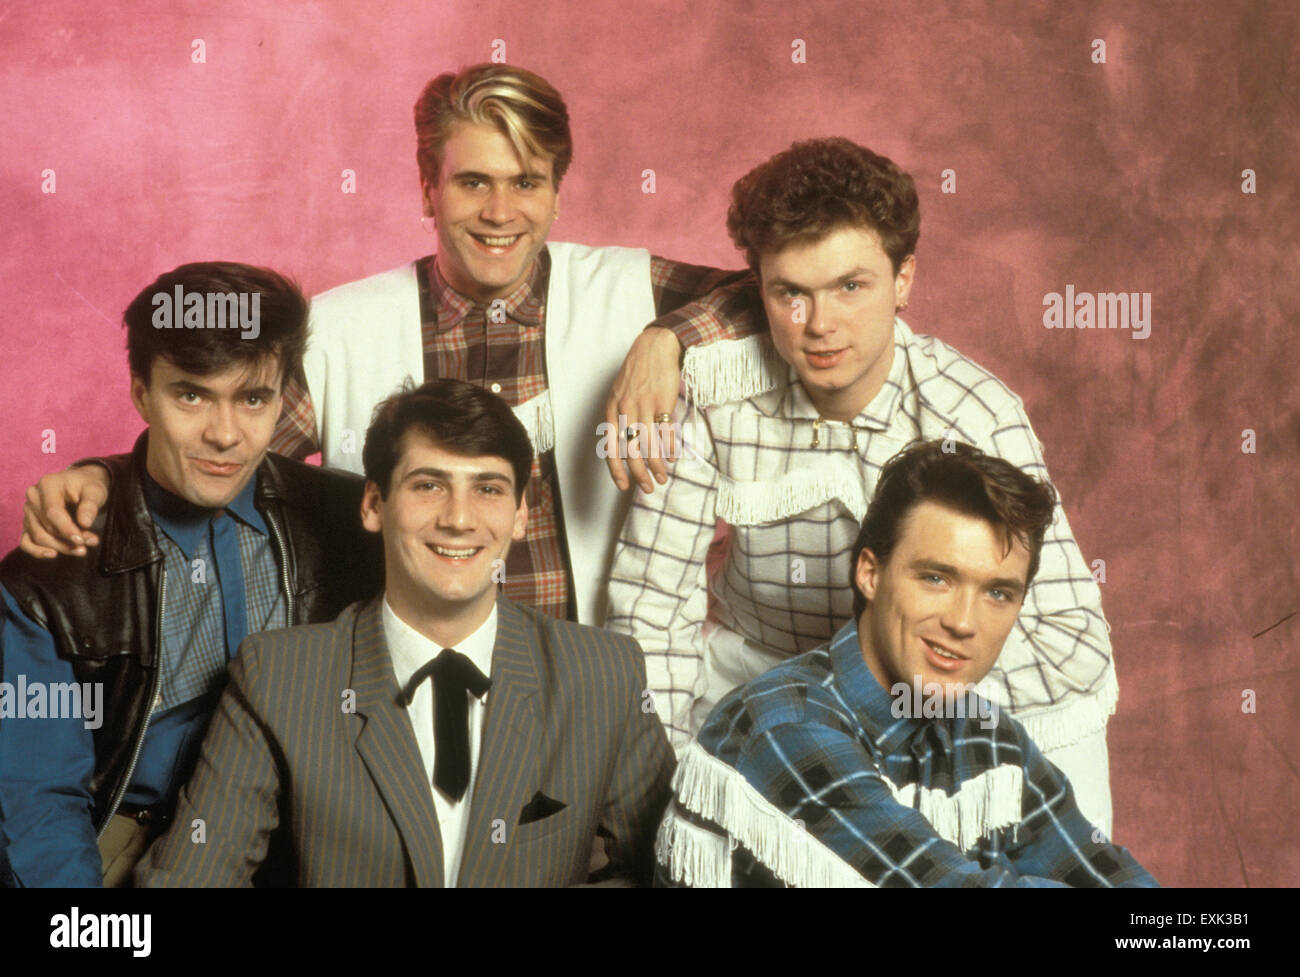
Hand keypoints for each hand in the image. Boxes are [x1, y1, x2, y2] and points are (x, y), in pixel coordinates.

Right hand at [20, 465, 109, 557]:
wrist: (81, 483)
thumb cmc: (88, 486)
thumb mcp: (95, 491)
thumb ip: (90, 505)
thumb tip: (85, 523)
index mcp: (47, 485)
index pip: (53, 512)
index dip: (67, 529)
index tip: (82, 540)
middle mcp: (33, 497)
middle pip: (47, 527)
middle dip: (68, 540)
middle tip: (90, 543)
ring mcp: (28, 511)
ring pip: (38, 536)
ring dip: (60, 547)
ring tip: (81, 550)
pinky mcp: (28, 523)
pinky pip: (26, 541)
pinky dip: (37, 551)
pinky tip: (53, 554)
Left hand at [604, 327, 681, 493]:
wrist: (653, 347)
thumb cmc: (636, 372)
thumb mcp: (619, 394)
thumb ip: (619, 418)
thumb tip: (627, 445)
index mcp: (612, 410)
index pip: (611, 447)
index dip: (617, 469)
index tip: (623, 486)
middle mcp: (626, 410)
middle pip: (632, 451)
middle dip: (639, 474)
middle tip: (648, 488)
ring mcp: (645, 406)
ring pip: (650, 445)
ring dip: (657, 466)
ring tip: (662, 478)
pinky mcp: (663, 401)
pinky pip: (666, 432)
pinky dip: (670, 449)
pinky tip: (673, 459)